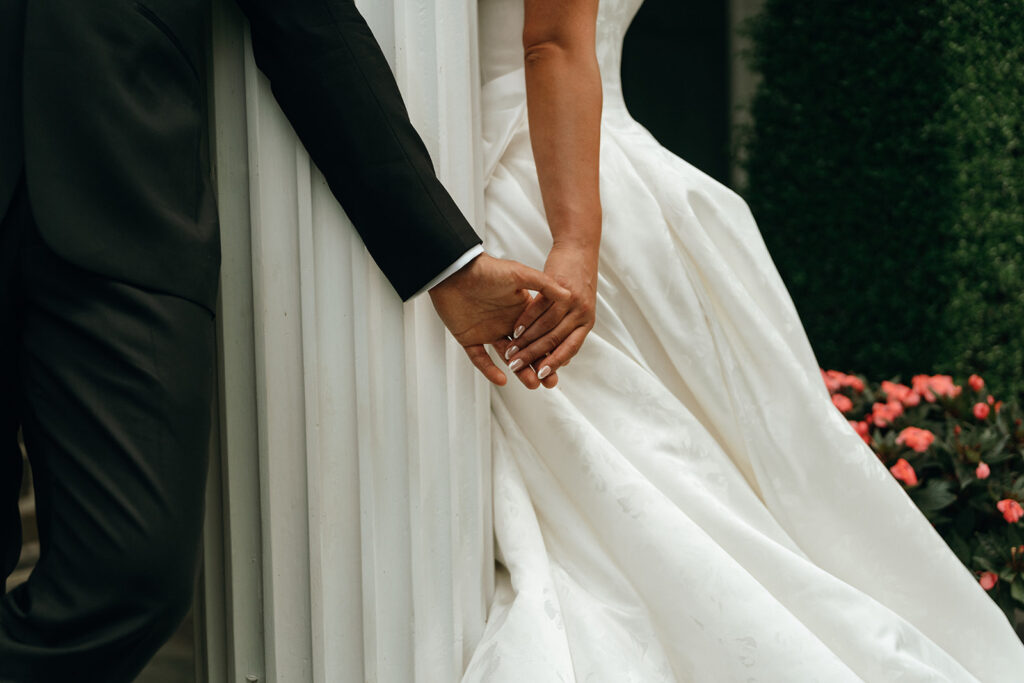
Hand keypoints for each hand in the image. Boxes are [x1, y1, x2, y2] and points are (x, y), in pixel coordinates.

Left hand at [429, 252, 570, 387]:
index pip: (541, 333)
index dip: (552, 348)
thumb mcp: (519, 274)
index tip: (564, 362)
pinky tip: (502, 379)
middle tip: (551, 381)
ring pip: (507, 357)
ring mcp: (489, 331)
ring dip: (520, 371)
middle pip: (527, 349)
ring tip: (533, 383)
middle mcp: (507, 323)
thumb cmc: (486, 269)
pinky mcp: (469, 338)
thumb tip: (568, 295)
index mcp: (521, 310)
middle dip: (539, 365)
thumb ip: (543, 285)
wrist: (454, 269)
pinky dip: (489, 369)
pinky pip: (480, 358)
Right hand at [502, 242, 597, 380]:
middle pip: (555, 339)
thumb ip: (567, 332)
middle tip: (517, 366)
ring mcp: (571, 300)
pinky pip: (539, 307)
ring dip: (526, 341)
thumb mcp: (576, 310)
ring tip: (511, 351)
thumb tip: (558, 360)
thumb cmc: (575, 283)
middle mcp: (582, 313)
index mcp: (586, 323)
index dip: (554, 362)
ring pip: (546, 326)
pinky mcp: (558, 286)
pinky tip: (514, 330)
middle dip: (533, 356)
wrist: (579, 252)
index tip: (539, 374)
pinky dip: (526, 321)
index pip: (570, 348)